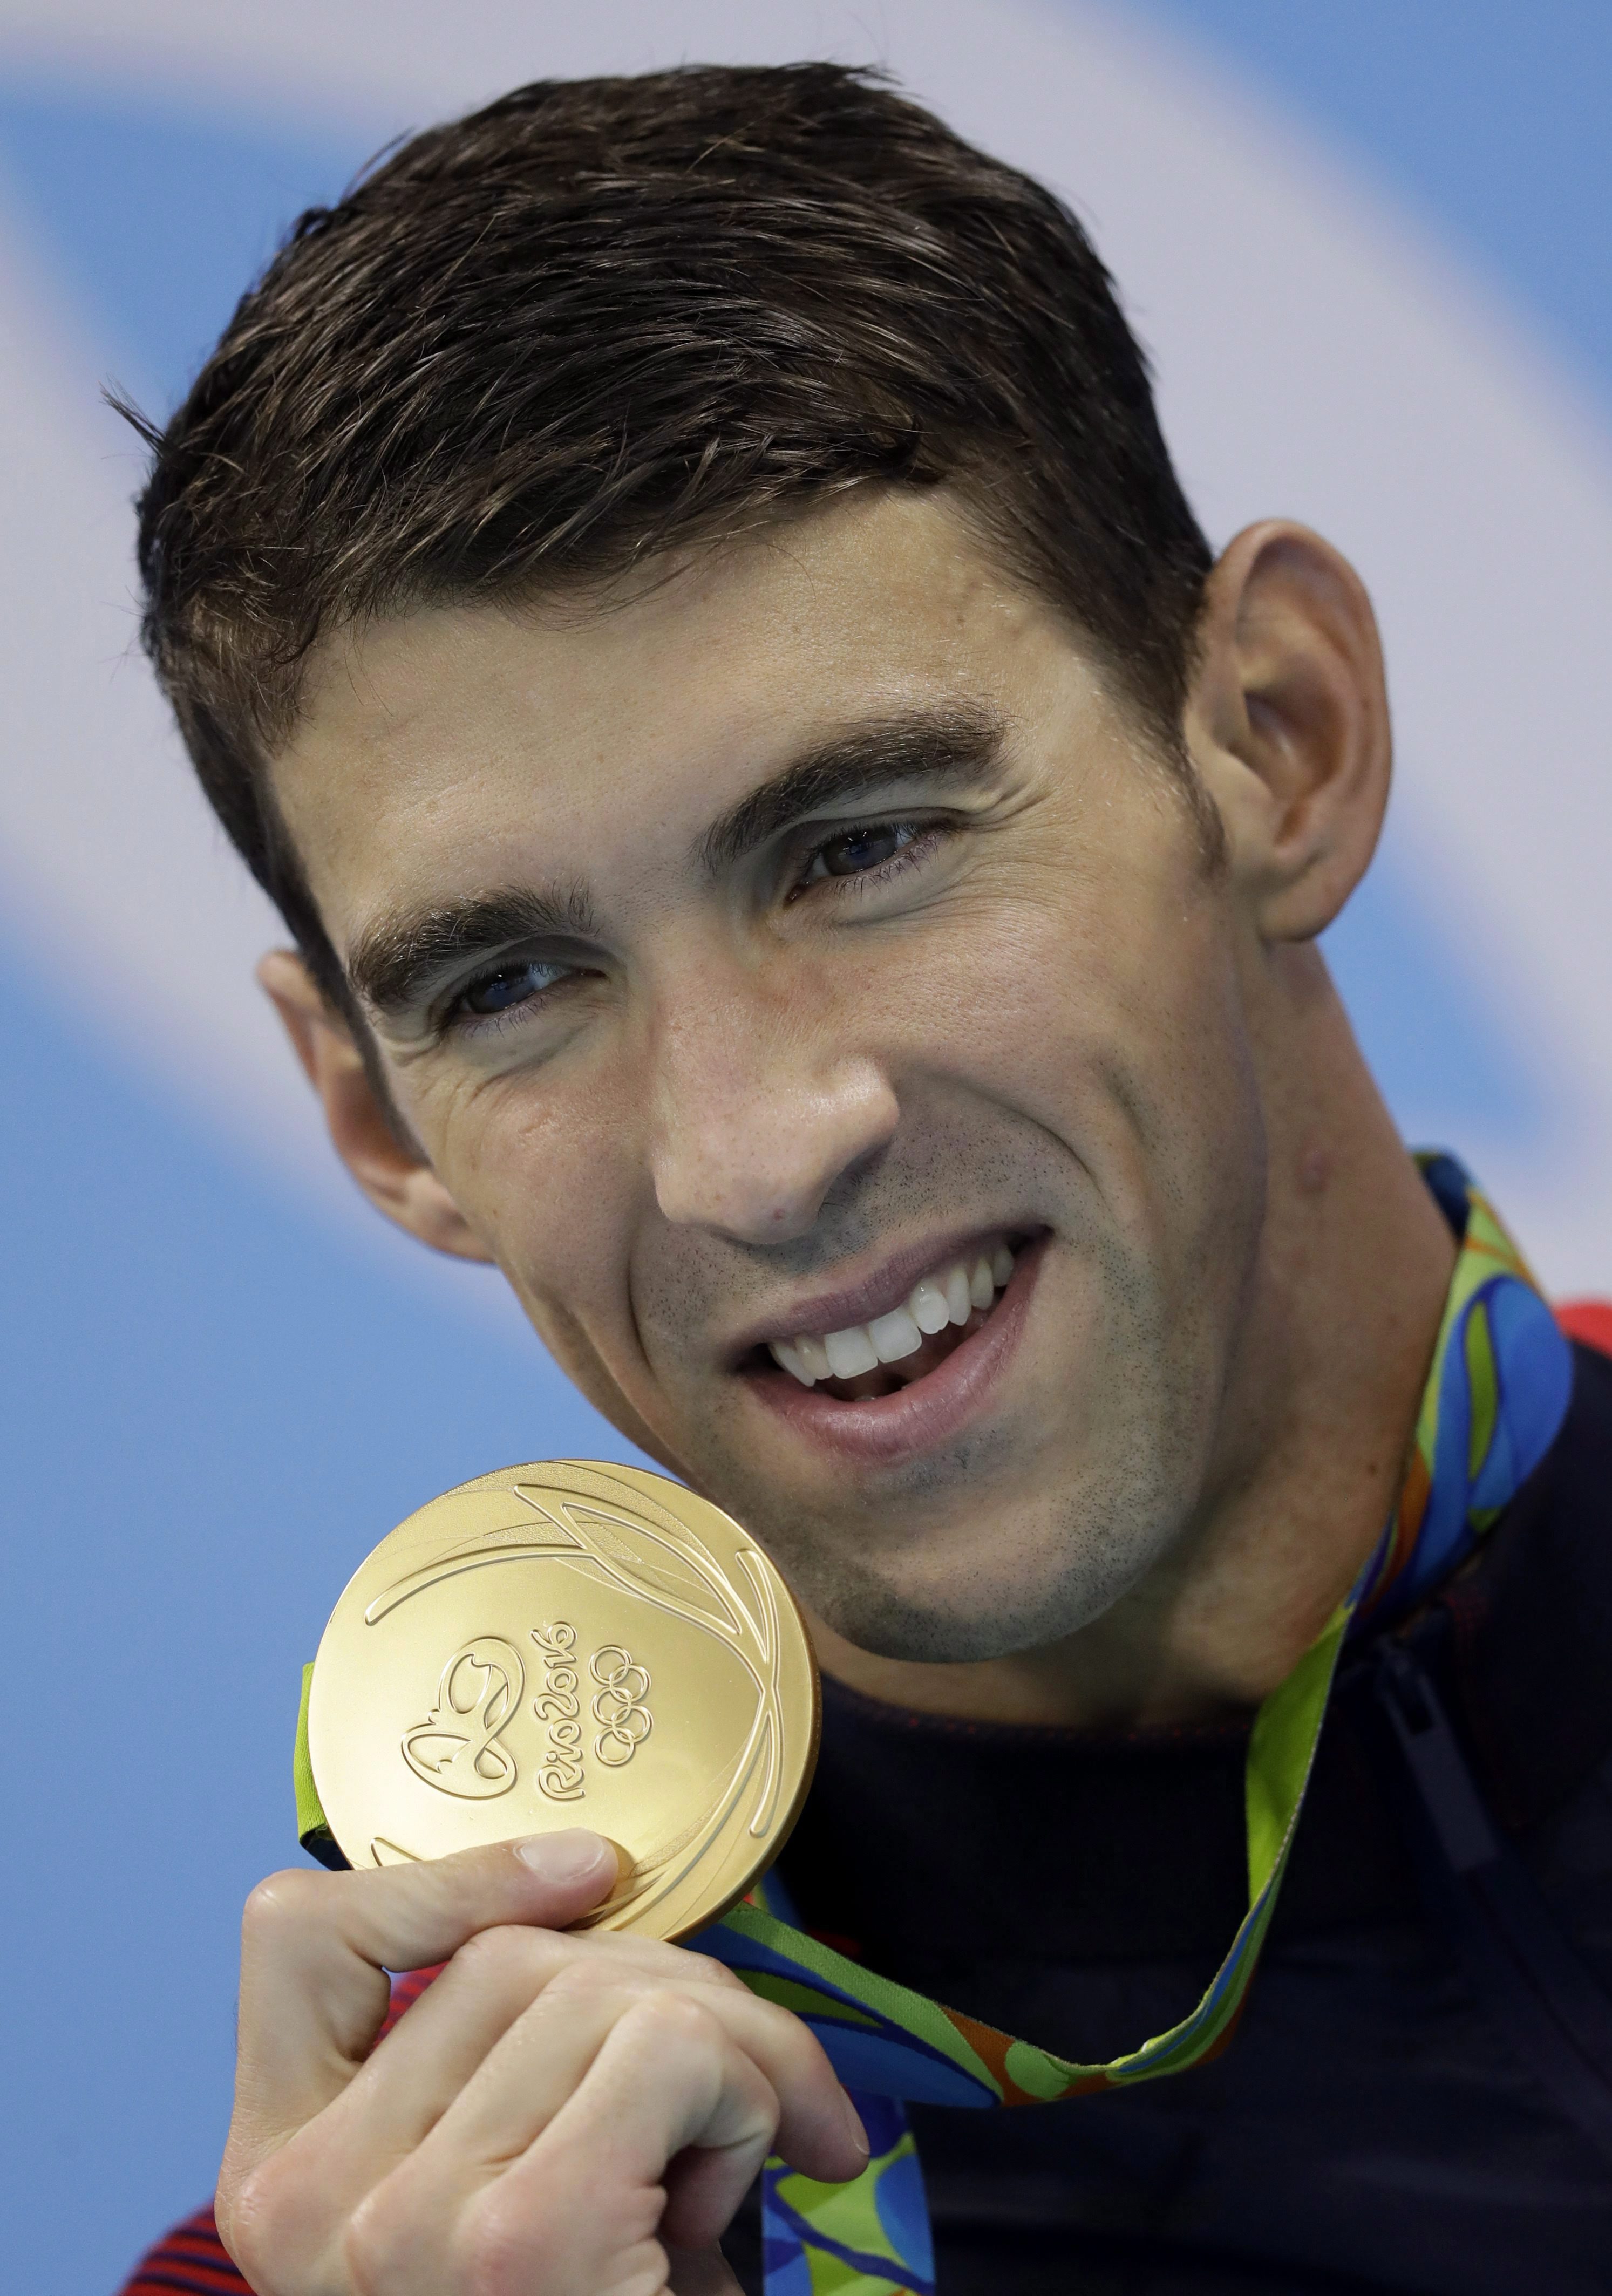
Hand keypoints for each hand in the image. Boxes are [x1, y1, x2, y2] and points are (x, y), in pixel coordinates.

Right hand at [216, 1829, 866, 2295]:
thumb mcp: (499, 2189)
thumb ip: (501, 2067)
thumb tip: (595, 1893)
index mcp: (280, 2179)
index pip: (298, 1941)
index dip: (448, 1879)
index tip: (588, 1878)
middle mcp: (308, 2200)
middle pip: (515, 1958)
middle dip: (673, 1983)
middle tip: (765, 2082)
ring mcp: (402, 2222)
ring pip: (610, 1990)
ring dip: (730, 2050)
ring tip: (753, 2154)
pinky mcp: (518, 2240)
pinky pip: (674, 2049)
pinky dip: (758, 2089)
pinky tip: (770, 2174)